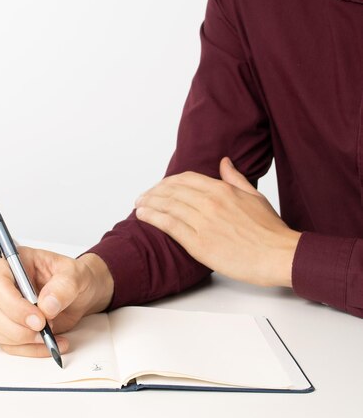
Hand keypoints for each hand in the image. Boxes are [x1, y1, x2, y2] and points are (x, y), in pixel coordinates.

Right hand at [0, 249, 113, 356]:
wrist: (79, 294)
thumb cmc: (72, 278)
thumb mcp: (76, 274)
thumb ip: (63, 287)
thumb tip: (47, 305)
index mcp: (12, 264)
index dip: (15, 305)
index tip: (38, 319)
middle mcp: (0, 285)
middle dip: (19, 327)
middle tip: (45, 328)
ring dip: (23, 340)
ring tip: (50, 336)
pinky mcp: (4, 327)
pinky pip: (7, 345)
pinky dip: (29, 349)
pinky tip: (48, 343)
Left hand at [135, 157, 300, 287]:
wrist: (278, 255)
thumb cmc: (270, 231)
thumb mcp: (254, 197)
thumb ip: (235, 179)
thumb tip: (224, 162)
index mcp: (222, 190)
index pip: (186, 179)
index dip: (168, 182)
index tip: (160, 187)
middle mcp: (210, 202)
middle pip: (172, 190)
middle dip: (154, 192)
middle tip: (144, 196)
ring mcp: (203, 222)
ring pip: (167, 206)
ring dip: (148, 203)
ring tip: (139, 205)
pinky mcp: (198, 243)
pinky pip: (169, 225)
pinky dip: (153, 217)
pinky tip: (143, 215)